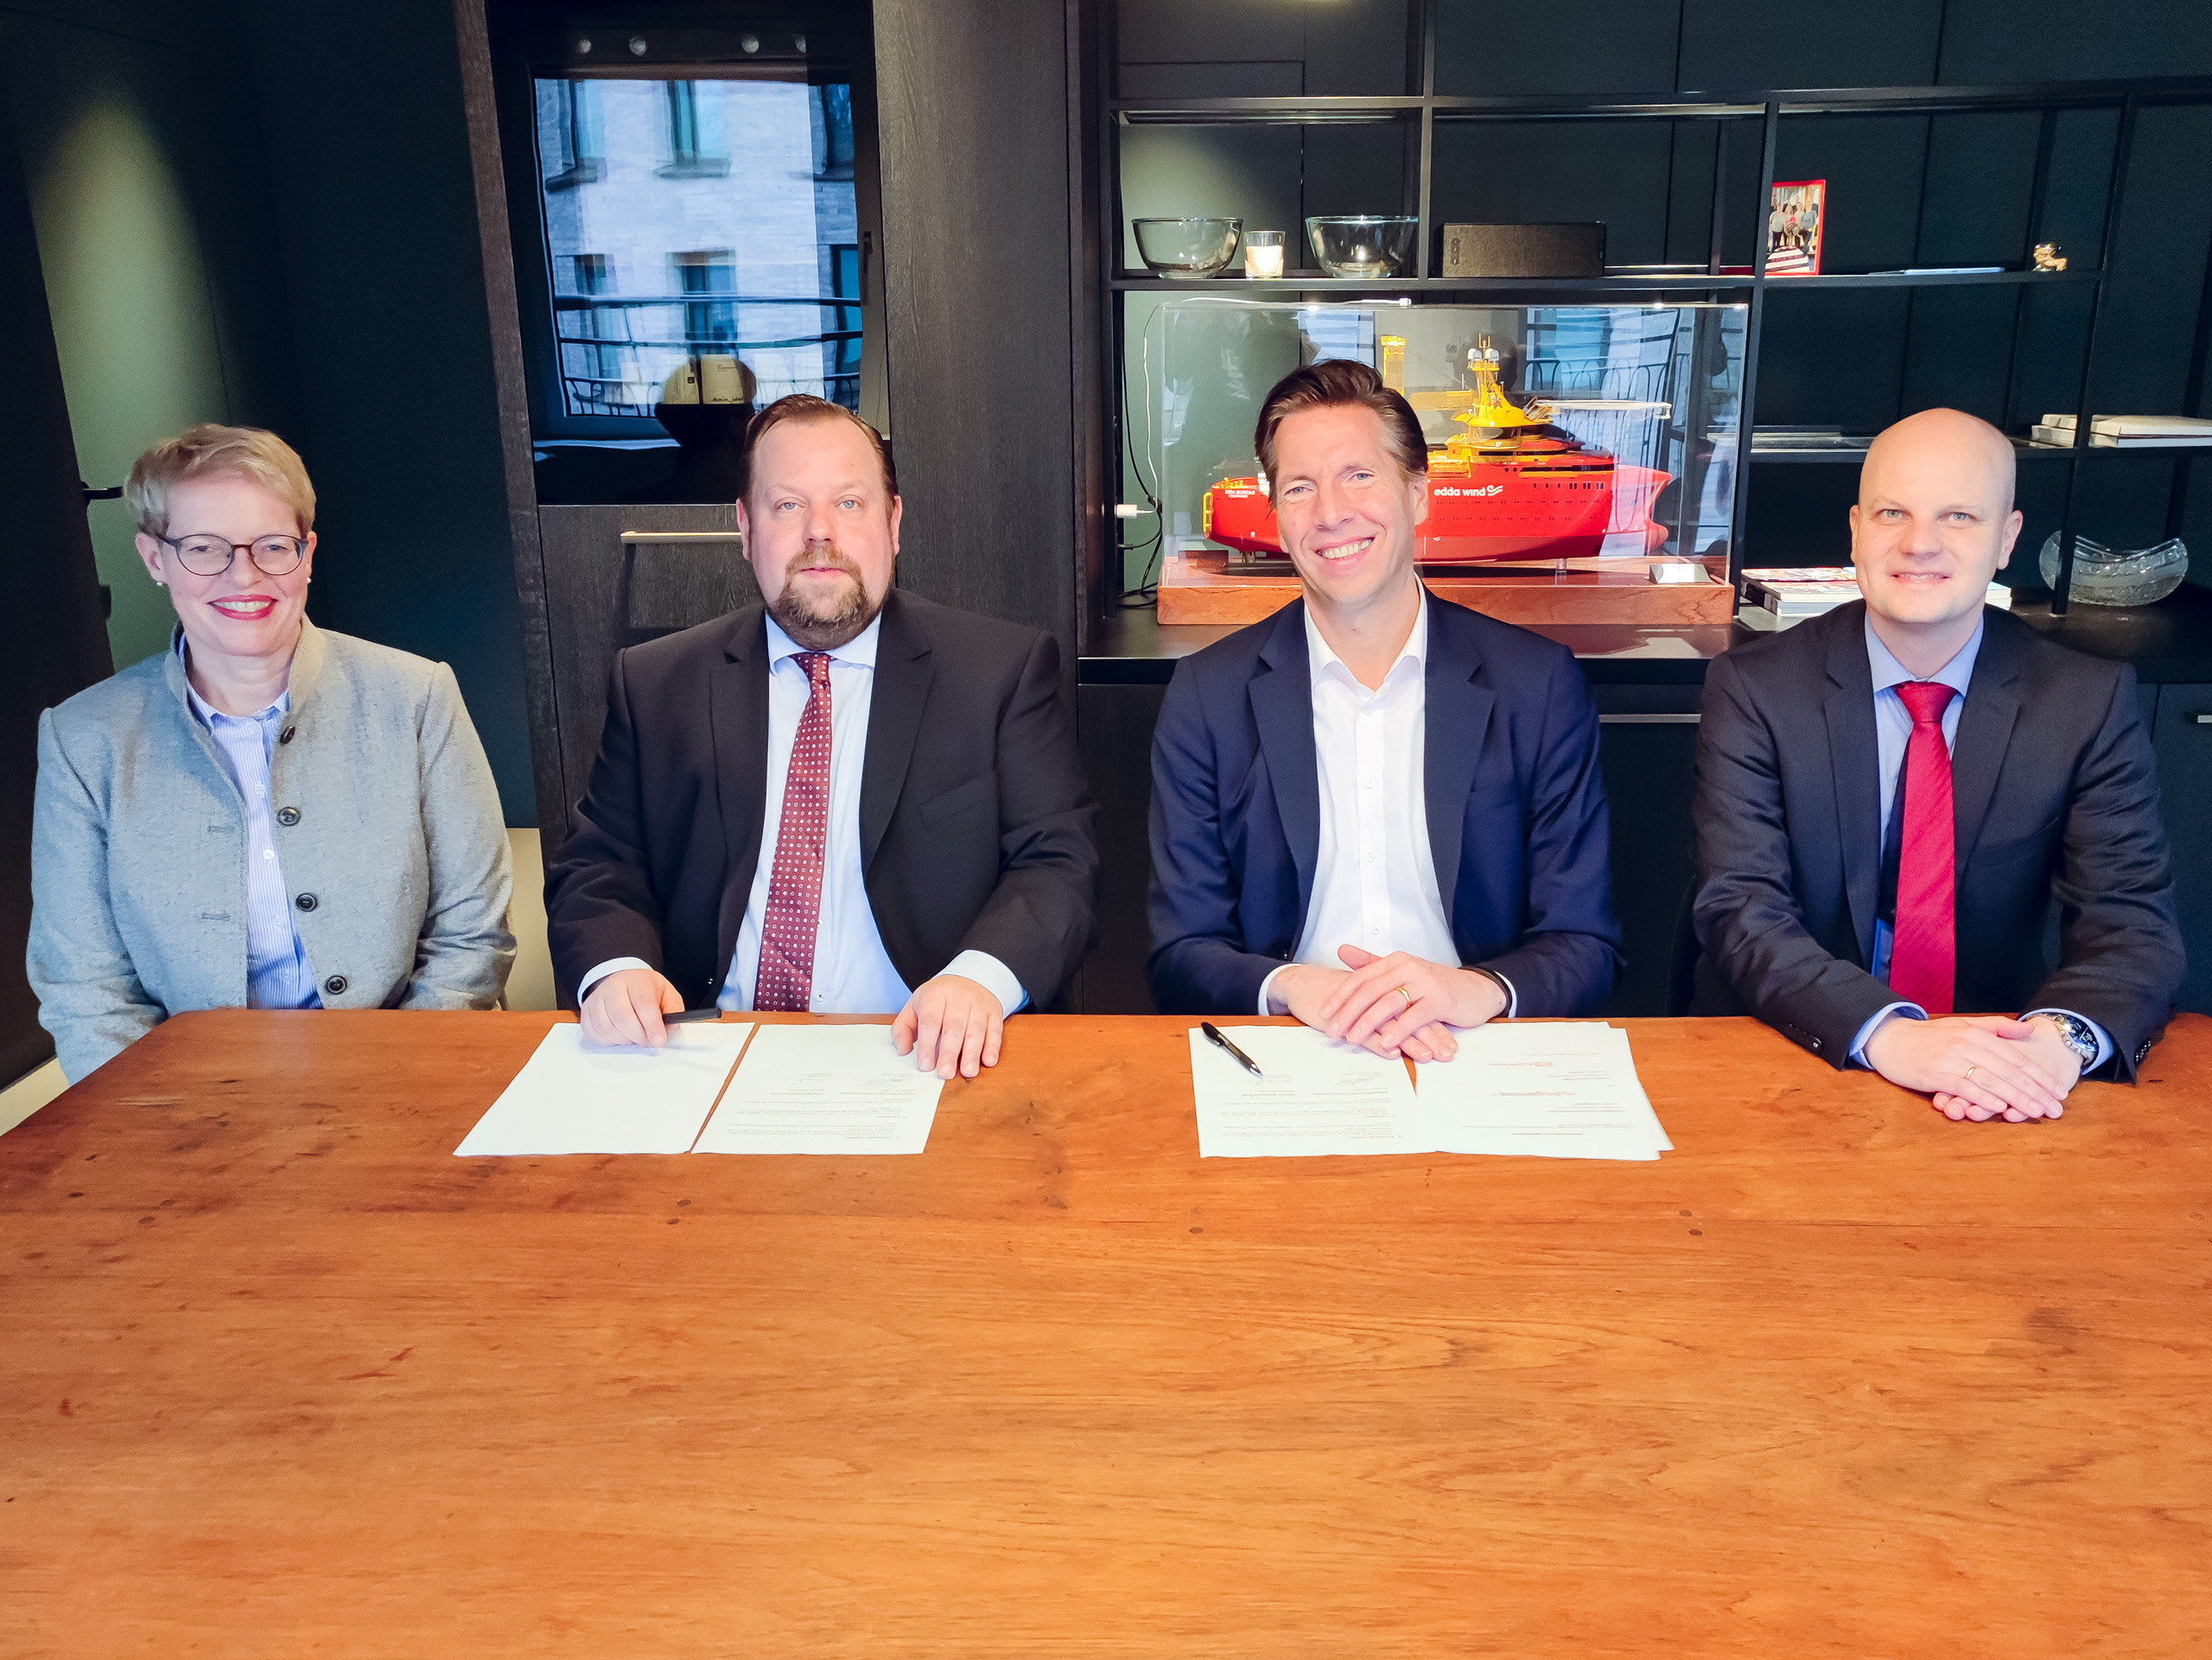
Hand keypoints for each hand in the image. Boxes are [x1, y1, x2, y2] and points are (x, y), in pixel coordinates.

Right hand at [580, 967, 683, 1046]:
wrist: (623, 983)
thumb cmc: (646, 991)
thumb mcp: (666, 994)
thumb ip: (673, 1010)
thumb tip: (670, 1029)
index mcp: (636, 980)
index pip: (643, 1003)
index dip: (652, 1025)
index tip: (659, 1040)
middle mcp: (612, 987)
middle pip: (622, 1017)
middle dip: (639, 1036)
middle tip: (649, 1041)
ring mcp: (596, 1000)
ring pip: (607, 1028)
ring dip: (625, 1039)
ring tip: (635, 1035)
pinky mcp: (586, 1014)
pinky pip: (595, 1034)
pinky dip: (610, 1041)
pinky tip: (621, 1034)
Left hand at [891, 974, 1004, 1078]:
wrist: (968, 978)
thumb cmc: (938, 999)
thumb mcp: (914, 1006)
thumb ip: (903, 1028)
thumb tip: (903, 1050)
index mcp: (936, 995)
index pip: (931, 1020)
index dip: (927, 1044)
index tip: (925, 1065)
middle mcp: (959, 997)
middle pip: (954, 1026)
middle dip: (950, 1052)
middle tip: (945, 1073)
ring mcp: (979, 1004)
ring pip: (976, 1029)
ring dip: (972, 1052)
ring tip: (968, 1072)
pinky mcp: (994, 1012)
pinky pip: (995, 1029)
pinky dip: (992, 1046)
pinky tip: (988, 1061)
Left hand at [1321, 946, 1507, 1059]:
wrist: (1475, 990)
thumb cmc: (1434, 985)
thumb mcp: (1402, 971)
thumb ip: (1371, 962)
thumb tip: (1342, 950)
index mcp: (1396, 960)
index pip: (1361, 977)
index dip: (1341, 996)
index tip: (1325, 1013)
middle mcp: (1408, 967)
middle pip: (1370, 990)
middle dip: (1348, 1012)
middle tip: (1333, 1031)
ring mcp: (1425, 982)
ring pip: (1389, 1003)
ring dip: (1368, 1023)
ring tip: (1353, 1039)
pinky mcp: (1440, 1000)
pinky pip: (1415, 1016)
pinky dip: (1399, 1030)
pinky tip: (1386, 1042)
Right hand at [1862, 1012, 2072, 1121]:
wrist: (1889, 1039)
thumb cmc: (1929, 1036)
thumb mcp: (1964, 1025)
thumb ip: (1997, 1027)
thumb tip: (2028, 1031)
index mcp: (1977, 1034)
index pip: (2016, 1058)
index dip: (2040, 1076)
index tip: (2059, 1091)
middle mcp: (1968, 1045)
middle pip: (2009, 1072)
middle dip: (2036, 1091)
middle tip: (2056, 1108)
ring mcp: (1951, 1060)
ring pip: (1992, 1081)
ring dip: (2017, 1099)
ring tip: (2037, 1112)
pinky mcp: (1935, 1074)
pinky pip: (1964, 1087)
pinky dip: (1984, 1098)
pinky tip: (2000, 1108)